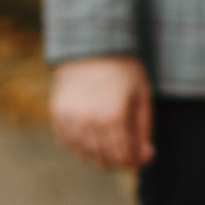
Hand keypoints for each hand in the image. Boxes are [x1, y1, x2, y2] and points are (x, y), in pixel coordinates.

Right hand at [49, 55, 154, 170]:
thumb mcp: (142, 95)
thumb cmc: (123, 69)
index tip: (146, 153)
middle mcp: (90, 121)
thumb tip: (142, 154)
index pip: (125, 156)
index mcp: (114, 117)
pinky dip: (79, 146)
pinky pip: (66, 141)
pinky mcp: (57, 111)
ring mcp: (70, 117)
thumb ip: (143, 128)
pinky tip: (91, 140)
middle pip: (105, 159)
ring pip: (84, 153)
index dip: (138, 160)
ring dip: (99, 156)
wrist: (92, 43)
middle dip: (121, 161)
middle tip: (129, 152)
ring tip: (111, 147)